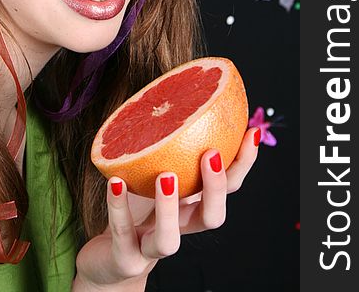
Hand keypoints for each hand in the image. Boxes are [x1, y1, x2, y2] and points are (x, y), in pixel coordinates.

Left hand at [74, 127, 258, 289]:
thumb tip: (177, 97)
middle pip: (211, 218)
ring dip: (168, 208)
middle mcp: (179, 228)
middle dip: (216, 188)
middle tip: (211, 154)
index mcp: (191, 206)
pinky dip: (118, 207)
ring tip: (166, 176)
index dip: (242, 164)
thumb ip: (167, 150)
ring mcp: (152, 248)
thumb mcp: (154, 176)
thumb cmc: (135, 209)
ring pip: (169, 240)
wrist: (108, 260)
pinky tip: (116, 180)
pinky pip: (123, 235)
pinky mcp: (125, 259)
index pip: (228, 189)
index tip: (250, 133)